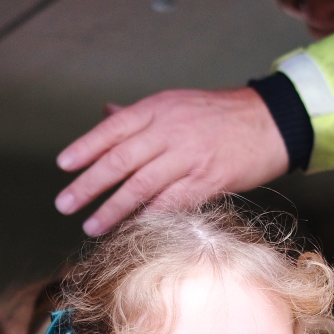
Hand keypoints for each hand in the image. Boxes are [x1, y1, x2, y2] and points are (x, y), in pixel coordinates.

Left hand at [56, 87, 288, 235]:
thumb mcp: (177, 104)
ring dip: (113, 208)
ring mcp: (188, 157)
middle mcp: (169, 131)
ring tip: (91, 225)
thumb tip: (106, 115)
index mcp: (158, 110)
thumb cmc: (220, 116)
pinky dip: (148, 217)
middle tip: (65, 204)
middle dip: (89, 184)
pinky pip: (171, 203)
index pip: (112, 130)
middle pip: (120, 160)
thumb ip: (140, 116)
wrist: (270, 122)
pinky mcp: (207, 180)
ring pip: (141, 185)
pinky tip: (131, 229)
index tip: (63, 166)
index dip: (85, 147)